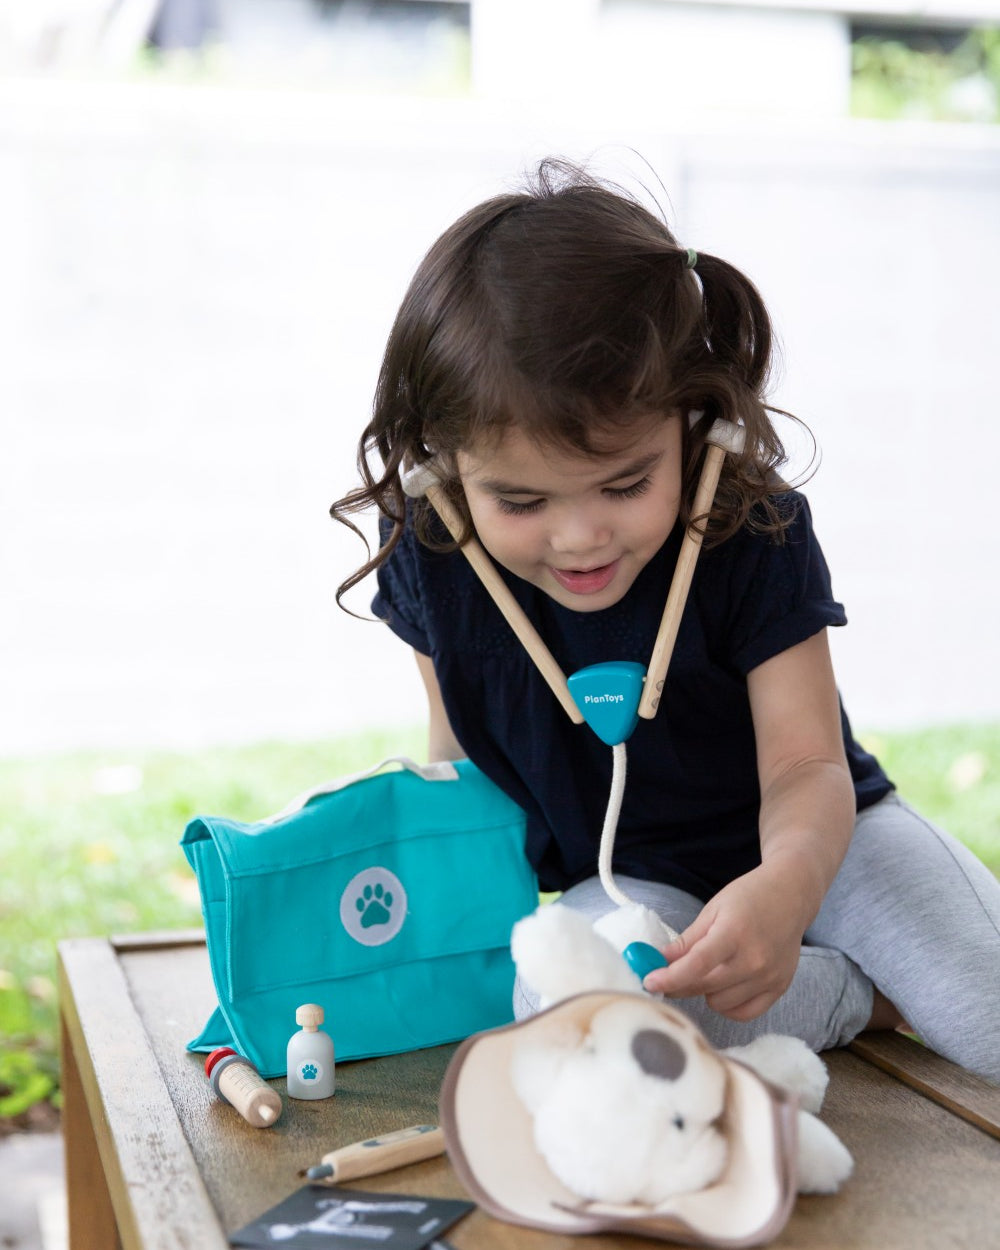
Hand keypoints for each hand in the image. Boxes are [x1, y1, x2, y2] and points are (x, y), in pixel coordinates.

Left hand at [642, 866, 807, 1019]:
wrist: (791, 895)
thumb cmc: (749, 897)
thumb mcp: (713, 909)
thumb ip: (688, 940)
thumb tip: (660, 962)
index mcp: (734, 933)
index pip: (696, 965)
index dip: (669, 978)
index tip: (649, 982)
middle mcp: (755, 959)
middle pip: (705, 987)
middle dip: (680, 983)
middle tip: (668, 974)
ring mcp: (769, 977)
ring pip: (720, 1004)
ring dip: (706, 992)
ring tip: (709, 970)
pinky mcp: (779, 988)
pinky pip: (744, 1013)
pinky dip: (728, 1005)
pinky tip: (724, 986)